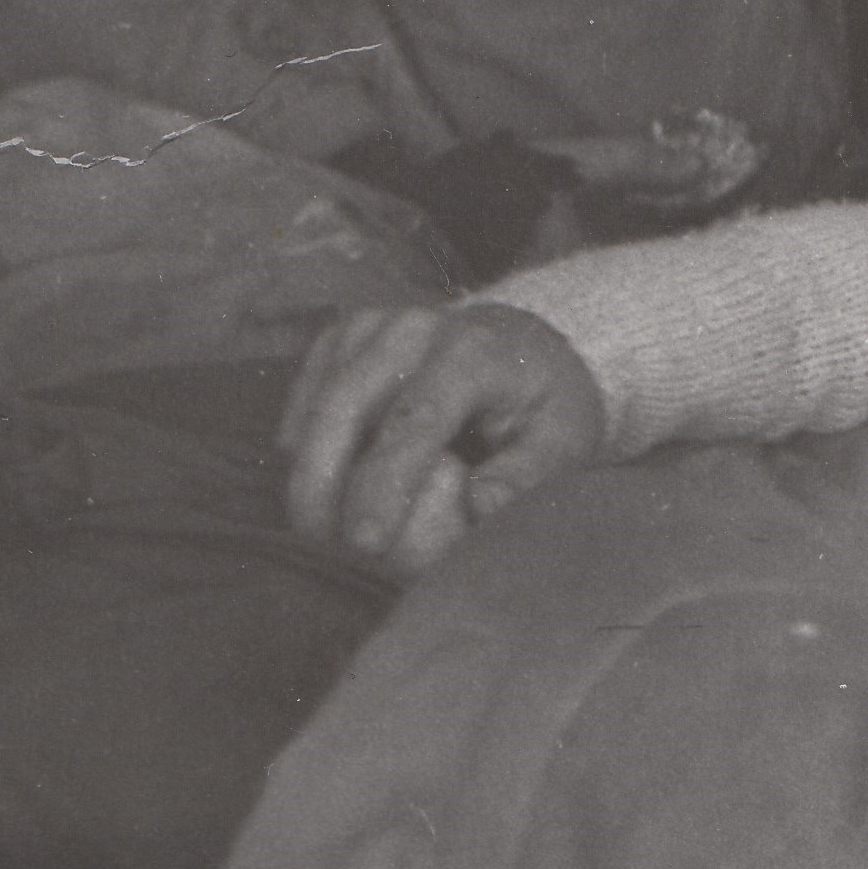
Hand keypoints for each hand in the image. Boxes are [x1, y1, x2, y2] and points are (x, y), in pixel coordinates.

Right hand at [283, 302, 608, 571]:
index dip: (384, 484)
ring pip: (318, 402)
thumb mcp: (564, 441)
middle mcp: (417, 327)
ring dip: (306, 468)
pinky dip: (303, 443)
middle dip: (325, 480)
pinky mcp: (344, 335)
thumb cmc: (544, 408)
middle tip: (322, 542)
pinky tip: (318, 484)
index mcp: (477, 352)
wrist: (522, 347)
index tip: (365, 541)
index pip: (416, 420)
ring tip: (314, 526)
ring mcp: (374, 326)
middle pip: (347, 406)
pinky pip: (307, 395)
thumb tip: (480, 507)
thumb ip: (525, 476)